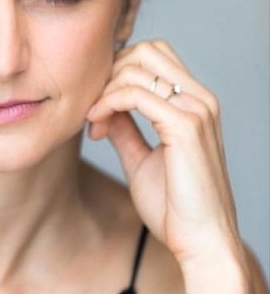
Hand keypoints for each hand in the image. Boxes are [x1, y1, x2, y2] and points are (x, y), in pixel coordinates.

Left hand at [86, 39, 240, 265]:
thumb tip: (105, 108)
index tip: (97, 110)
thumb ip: (126, 130)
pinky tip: (96, 128)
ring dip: (104, 91)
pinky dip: (107, 104)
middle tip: (91, 110)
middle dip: (109, 73)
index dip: (118, 73)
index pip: (154, 56)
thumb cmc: (176, 208)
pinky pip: (134, 94)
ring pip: (137, 67)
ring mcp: (195, 109)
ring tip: (93, 124)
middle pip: (145, 50)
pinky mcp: (185, 126)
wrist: (201, 243)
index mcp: (194, 103)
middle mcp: (200, 99)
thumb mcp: (142, 160)